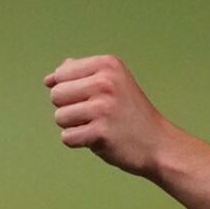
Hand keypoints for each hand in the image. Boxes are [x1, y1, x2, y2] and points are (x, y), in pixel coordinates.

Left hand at [44, 55, 171, 176]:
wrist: (158, 143)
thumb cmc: (130, 113)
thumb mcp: (113, 82)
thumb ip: (82, 75)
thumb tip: (51, 77)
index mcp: (107, 65)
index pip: (61, 74)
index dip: (69, 91)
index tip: (92, 98)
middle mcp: (106, 82)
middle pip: (56, 95)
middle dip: (69, 109)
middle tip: (95, 115)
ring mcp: (103, 107)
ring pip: (59, 117)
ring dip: (74, 126)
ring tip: (98, 125)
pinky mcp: (100, 132)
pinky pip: (67, 137)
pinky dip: (79, 141)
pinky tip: (98, 138)